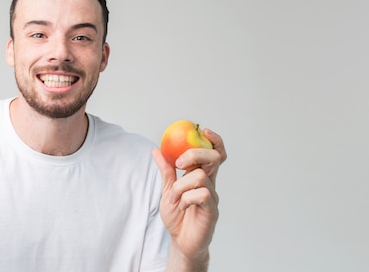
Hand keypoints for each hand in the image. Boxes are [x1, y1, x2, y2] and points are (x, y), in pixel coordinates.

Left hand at [152, 129, 226, 264]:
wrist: (180, 241)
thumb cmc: (177, 216)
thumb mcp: (167, 189)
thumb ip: (165, 171)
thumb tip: (156, 149)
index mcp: (201, 175)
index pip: (215, 153)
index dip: (213, 140)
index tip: (203, 130)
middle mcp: (210, 183)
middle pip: (214, 157)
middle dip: (194, 154)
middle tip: (178, 164)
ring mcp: (213, 196)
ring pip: (200, 176)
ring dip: (181, 186)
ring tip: (174, 198)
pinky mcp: (212, 210)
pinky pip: (201, 194)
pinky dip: (186, 198)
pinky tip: (181, 206)